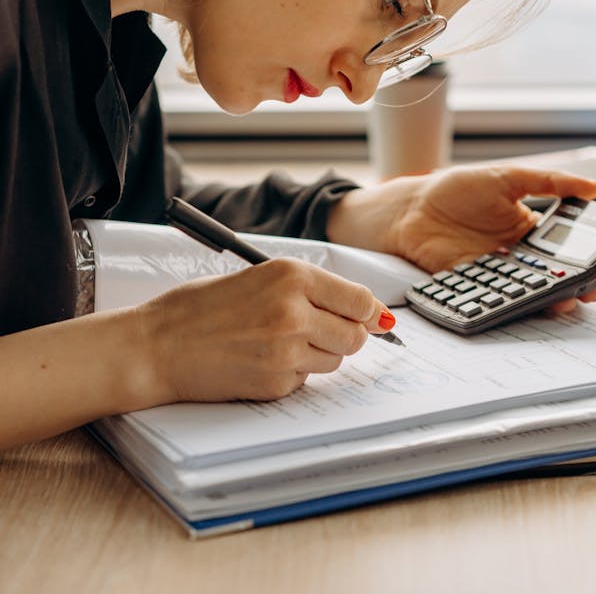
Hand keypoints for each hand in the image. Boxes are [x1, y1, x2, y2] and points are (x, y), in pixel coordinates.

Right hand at [135, 258, 392, 404]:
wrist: (158, 345)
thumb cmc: (200, 307)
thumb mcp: (258, 277)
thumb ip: (309, 289)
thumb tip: (362, 310)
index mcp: (292, 276)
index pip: (359, 299)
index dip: (369, 312)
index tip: (373, 318)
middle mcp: (294, 311)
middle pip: (355, 335)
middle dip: (346, 336)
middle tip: (320, 330)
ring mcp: (286, 351)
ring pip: (334, 360)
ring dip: (319, 355)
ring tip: (279, 343)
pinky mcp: (275, 384)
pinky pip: (305, 381)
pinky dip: (293, 374)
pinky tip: (261, 361)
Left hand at [327, 163, 595, 311]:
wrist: (412, 208)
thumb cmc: (458, 189)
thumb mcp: (508, 177)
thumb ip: (550, 182)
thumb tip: (595, 186)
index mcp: (528, 229)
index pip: (564, 249)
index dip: (583, 260)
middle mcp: (515, 255)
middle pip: (550, 276)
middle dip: (572, 286)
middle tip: (588, 291)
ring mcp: (495, 273)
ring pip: (527, 291)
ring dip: (546, 299)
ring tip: (562, 301)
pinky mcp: (473, 286)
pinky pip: (496, 298)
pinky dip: (510, 304)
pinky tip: (521, 303)